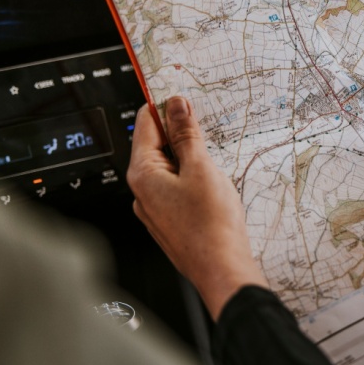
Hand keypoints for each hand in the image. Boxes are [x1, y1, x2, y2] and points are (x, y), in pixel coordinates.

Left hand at [128, 96, 268, 317]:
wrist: (221, 269)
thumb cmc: (210, 226)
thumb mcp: (201, 167)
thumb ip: (186, 134)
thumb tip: (176, 105)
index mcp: (142, 173)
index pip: (145, 124)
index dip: (164, 105)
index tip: (182, 95)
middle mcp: (142, 191)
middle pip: (156, 144)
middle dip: (180, 132)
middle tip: (206, 126)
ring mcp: (155, 207)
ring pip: (169, 167)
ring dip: (189, 156)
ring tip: (213, 160)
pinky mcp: (169, 219)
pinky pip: (176, 186)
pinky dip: (192, 176)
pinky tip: (211, 183)